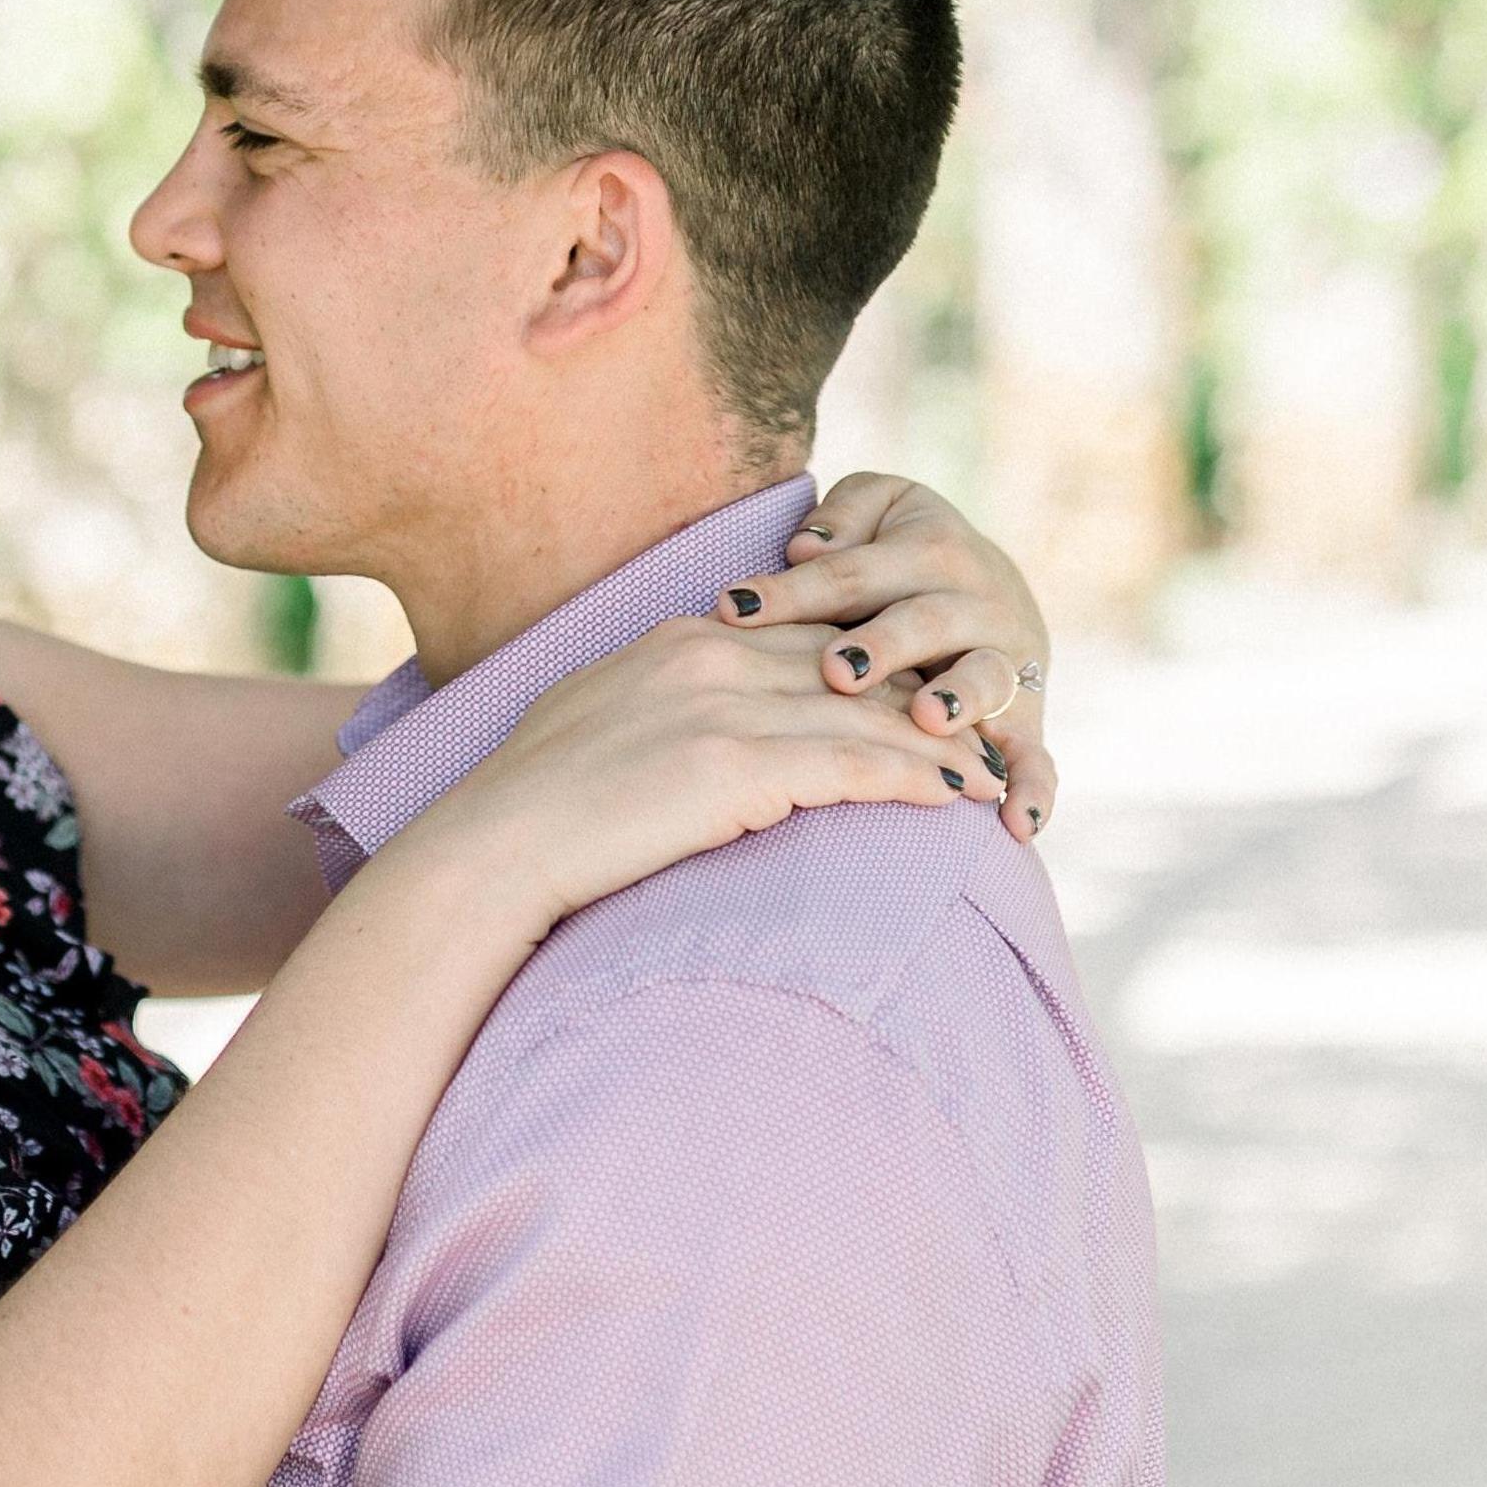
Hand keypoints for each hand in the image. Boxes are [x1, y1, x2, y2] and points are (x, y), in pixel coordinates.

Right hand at [419, 608, 982, 937]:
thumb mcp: (597, 722)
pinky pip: (857, 766)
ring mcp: (724, 708)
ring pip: (868, 715)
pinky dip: (919, 780)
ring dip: (942, 743)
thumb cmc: (530, 808)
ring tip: (994, 769)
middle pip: (852, 667)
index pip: (804, 639)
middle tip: (984, 727)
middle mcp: (710, 656)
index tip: (919, 696)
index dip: (873, 669)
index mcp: (677, 640)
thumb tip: (683, 729)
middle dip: (925, 697)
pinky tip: (961, 797)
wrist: (492, 847)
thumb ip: (655, 706)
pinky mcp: (737, 768)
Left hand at [717, 472, 1058, 842]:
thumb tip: (807, 545)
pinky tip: (1016, 825)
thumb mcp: (880, 507)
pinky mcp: (1027, 717)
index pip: (850, 574)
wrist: (991, 586)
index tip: (735, 610)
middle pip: (922, 622)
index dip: (794, 591)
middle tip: (838, 670)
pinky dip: (1033, 789)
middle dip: (882, 644)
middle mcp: (975, 604)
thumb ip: (846, 517)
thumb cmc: (901, 551)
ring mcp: (1004, 663)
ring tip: (926, 718)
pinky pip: (1037, 756)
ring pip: (984, 679)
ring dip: (958, 699)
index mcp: (930, 550)